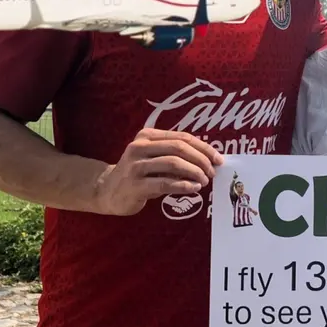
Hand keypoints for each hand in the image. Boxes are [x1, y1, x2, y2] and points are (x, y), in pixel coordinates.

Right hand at [94, 128, 223, 215]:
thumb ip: (175, 154)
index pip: (182, 137)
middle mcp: (139, 147)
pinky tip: (194, 188)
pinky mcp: (135, 185)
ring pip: (173, 164)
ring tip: (205, 181)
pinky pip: (165, 183)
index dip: (203, 147)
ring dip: (194, 172)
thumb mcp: (153, 157)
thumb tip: (209, 159)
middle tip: (212, 172)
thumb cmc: (138, 174)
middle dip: (201, 160)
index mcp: (147, 135)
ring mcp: (136, 165)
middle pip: (179, 148)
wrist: (108, 191)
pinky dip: (183, 185)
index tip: (218, 158)